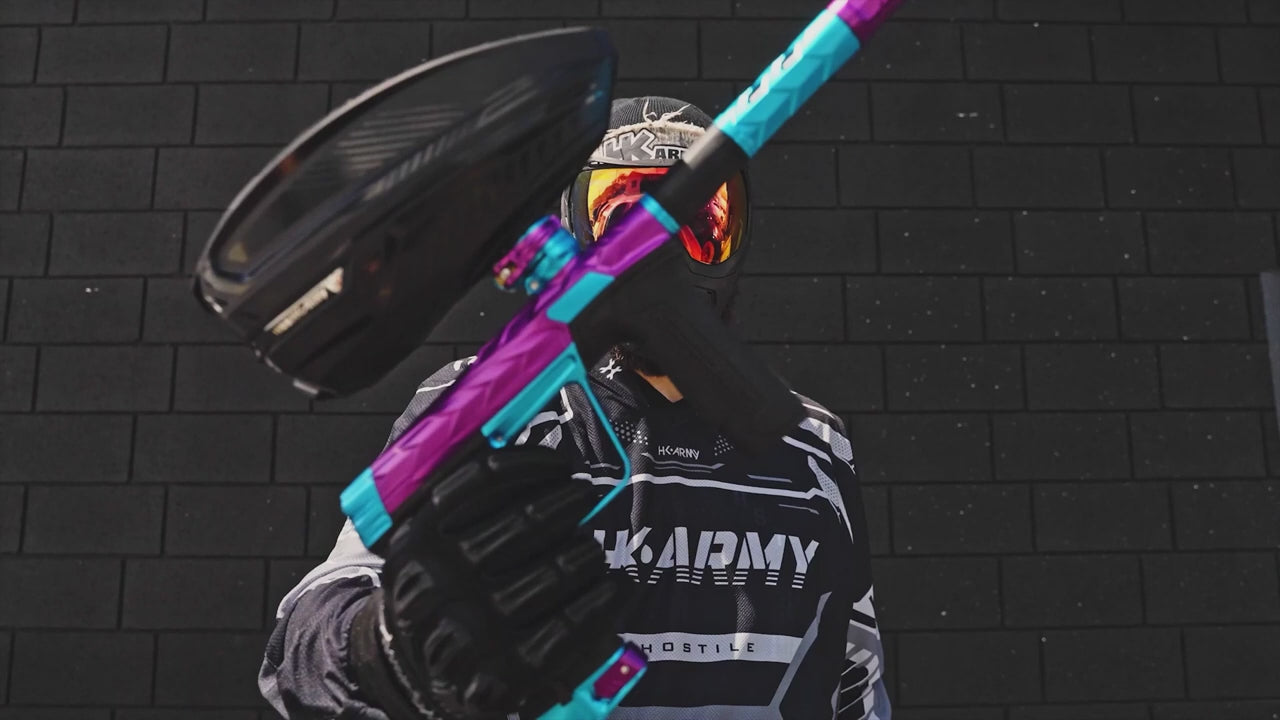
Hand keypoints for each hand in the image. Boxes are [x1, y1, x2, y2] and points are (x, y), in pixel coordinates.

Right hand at [351, 446, 631, 718]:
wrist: (412, 673)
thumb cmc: (437, 589)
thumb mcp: (427, 538)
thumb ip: (459, 489)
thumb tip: (508, 428)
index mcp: (417, 540)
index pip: (479, 481)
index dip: (530, 463)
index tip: (561, 463)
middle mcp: (438, 583)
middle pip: (524, 522)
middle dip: (567, 503)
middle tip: (584, 497)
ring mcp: (471, 632)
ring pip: (554, 573)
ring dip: (587, 552)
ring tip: (592, 548)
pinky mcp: (502, 674)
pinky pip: (570, 628)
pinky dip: (603, 601)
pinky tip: (616, 587)